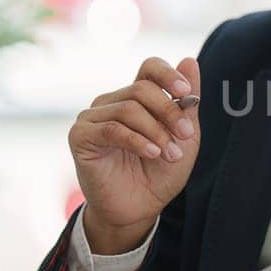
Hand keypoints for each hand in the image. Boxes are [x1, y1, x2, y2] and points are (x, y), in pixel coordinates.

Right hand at [68, 56, 202, 253]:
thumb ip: (187, 102)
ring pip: (129, 109)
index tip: (185, 92)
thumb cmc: (160, 173)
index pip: (149, 68)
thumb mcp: (183, 137)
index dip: (168, 74)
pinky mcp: (80, 136)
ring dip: (156, 132)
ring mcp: (93, 117)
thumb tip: (189, 60)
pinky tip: (152, 153)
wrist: (139, 209)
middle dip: (169, 112)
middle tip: (184, 136)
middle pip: (142, 89)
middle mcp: (112, 102)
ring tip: (170, 154)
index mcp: (137, 98)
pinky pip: (111, 129)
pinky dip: (137, 140)